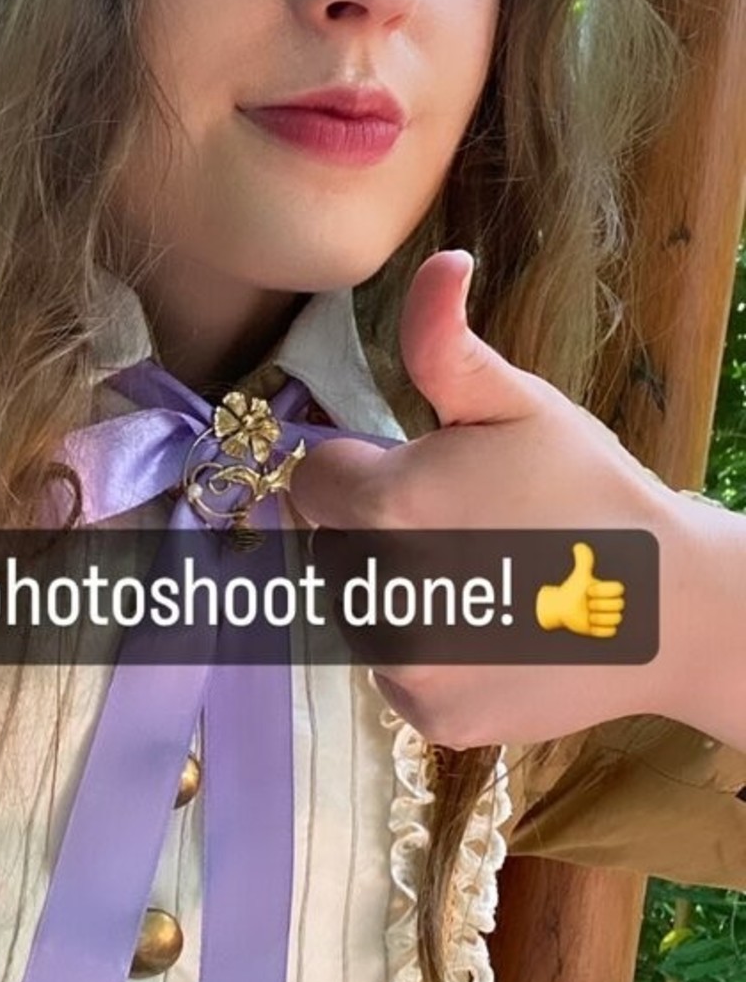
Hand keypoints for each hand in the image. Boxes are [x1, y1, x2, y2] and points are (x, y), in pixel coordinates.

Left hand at [285, 249, 684, 748]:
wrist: (671, 607)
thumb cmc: (591, 489)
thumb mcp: (518, 404)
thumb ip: (447, 344)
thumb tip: (437, 262)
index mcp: (386, 507)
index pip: (311, 482)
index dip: (360, 469)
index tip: (416, 469)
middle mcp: (378, 596)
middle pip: (330, 546)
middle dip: (374, 527)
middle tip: (461, 521)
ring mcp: (404, 666)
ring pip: (355, 609)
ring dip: (391, 588)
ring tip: (477, 571)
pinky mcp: (430, 719)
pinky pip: (390, 670)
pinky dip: (423, 648)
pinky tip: (486, 623)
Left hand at [535, 541, 624, 637]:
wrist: (561, 608)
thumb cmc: (571, 590)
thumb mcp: (579, 575)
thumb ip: (583, 560)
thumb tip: (579, 545)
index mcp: (610, 589)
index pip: (619, 589)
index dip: (603, 591)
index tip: (588, 591)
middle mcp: (613, 603)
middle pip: (619, 605)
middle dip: (599, 604)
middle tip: (586, 604)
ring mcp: (610, 617)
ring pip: (617, 619)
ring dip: (599, 618)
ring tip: (587, 615)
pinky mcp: (605, 630)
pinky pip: (611, 632)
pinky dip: (598, 629)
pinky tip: (589, 625)